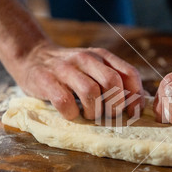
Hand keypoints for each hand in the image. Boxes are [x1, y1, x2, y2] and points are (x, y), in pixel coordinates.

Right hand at [11, 42, 144, 119]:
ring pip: (91, 92)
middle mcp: (86, 59)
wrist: (31, 56)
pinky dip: (72, 114)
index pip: (130, 73)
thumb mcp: (95, 67)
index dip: (136, 96)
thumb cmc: (70, 70)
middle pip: (112, 82)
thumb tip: (139, 103)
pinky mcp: (47, 81)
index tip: (133, 113)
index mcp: (102, 56)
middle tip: (109, 116)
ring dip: (94, 111)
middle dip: (115, 105)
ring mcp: (65, 69)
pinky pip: (65, 102)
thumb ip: (115, 79)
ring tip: (89, 115)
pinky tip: (71, 114)